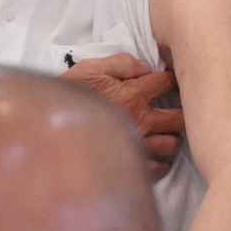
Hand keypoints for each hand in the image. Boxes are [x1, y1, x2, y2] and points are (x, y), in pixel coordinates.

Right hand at [61, 53, 185, 179]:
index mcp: (134, 95)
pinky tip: (159, 158)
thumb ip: (121, 63)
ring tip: (169, 134)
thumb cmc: (68, 96)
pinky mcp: (128, 164)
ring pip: (171, 144)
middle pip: (179, 118)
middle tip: (182, 110)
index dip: (174, 79)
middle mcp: (141, 121)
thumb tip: (145, 66)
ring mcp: (136, 144)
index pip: (167, 83)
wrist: (45, 125)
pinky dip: (162, 164)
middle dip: (184, 112)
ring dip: (173, 138)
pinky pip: (156, 168)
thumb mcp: (90, 68)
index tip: (174, 80)